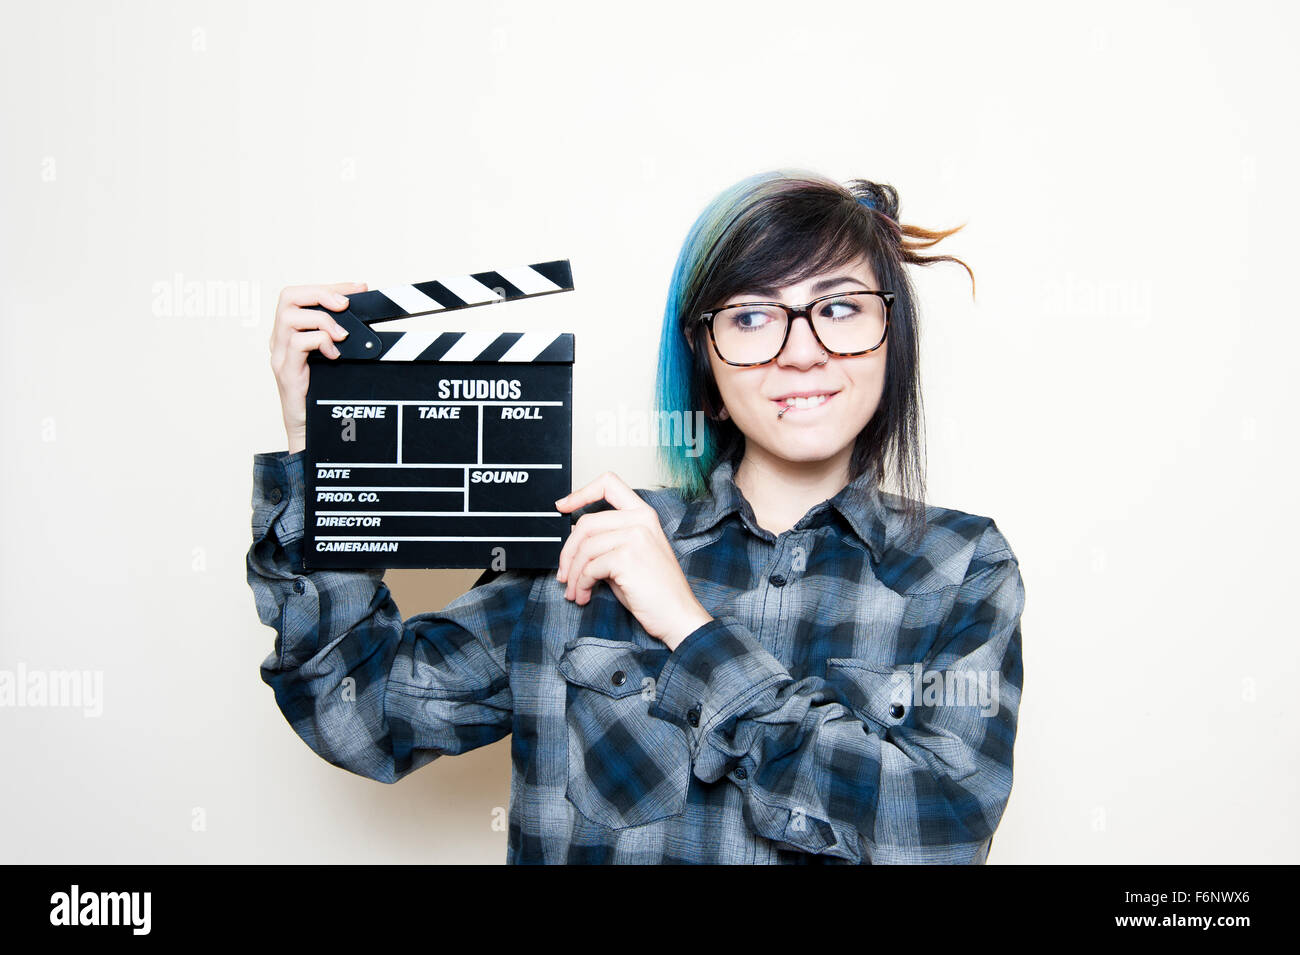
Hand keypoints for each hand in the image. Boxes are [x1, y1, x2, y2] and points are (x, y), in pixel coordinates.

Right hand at [269, 282, 366, 453]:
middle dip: (322, 293)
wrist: (310, 428)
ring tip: (341, 336)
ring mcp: (279, 355)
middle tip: (346, 305)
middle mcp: (279, 340)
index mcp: (288, 332)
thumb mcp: (331, 356)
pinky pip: (297, 342)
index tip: (358, 288)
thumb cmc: (321, 392)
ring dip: (323, 320)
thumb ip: (339, 335)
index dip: (330, 286)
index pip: (301, 295)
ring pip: (290, 317)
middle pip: (288, 296)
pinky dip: (320, 341)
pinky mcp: (286, 372)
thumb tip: (362, 315)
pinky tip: (334, 354)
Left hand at [555, 471, 713, 650]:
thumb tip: (573, 536)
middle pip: (586, 523)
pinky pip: (590, 568)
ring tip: (575, 591)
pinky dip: (581, 584)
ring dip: (573, 574)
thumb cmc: (655, 591)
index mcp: (643, 515)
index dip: (581, 492)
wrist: (677, 615)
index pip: (609, 484)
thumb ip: (606, 540)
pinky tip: (585, 595)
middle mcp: (640, 520)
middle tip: (564, 573)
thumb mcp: (629, 556)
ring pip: (585, 548)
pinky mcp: (627, 557)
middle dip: (567, 551)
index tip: (563, 506)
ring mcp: (635, 537)